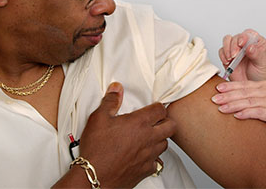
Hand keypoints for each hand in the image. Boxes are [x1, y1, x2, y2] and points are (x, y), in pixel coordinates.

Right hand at [55, 82, 175, 187]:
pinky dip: (153, 158)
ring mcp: (149, 155)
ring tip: (150, 137)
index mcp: (139, 123)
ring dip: (160, 139)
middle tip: (157, 121)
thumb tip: (117, 89)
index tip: (152, 108)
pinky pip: (157, 162)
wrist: (94, 176)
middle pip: (171, 126)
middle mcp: (148, 138)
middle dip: (166, 121)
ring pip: (165, 144)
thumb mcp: (98, 118)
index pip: (160, 109)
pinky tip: (144, 156)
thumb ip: (110, 101)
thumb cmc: (96, 149)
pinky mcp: (146, 170)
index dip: (158, 107)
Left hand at [211, 80, 265, 153]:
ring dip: (234, 105)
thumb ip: (247, 99)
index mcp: (263, 86)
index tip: (217, 89)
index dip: (229, 86)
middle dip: (228, 96)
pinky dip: (246, 113)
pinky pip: (258, 112)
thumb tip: (225, 99)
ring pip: (249, 101)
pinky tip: (237, 116)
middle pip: (244, 92)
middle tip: (215, 99)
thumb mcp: (259, 104)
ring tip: (222, 108)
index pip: (243, 85)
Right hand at [219, 29, 265, 80]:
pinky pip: (221, 51)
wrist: (251, 88)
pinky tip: (227, 62)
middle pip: (236, 37)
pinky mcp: (227, 56)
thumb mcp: (262, 64)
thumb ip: (257, 54)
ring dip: (227, 48)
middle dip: (234, 45)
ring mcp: (236, 49)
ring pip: (227, 40)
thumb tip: (250, 47)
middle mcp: (245, 44)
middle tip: (234, 55)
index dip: (244, 37)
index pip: (249, 33)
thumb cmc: (260, 75)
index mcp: (257, 43)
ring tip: (230, 58)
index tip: (242, 44)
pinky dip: (222, 55)